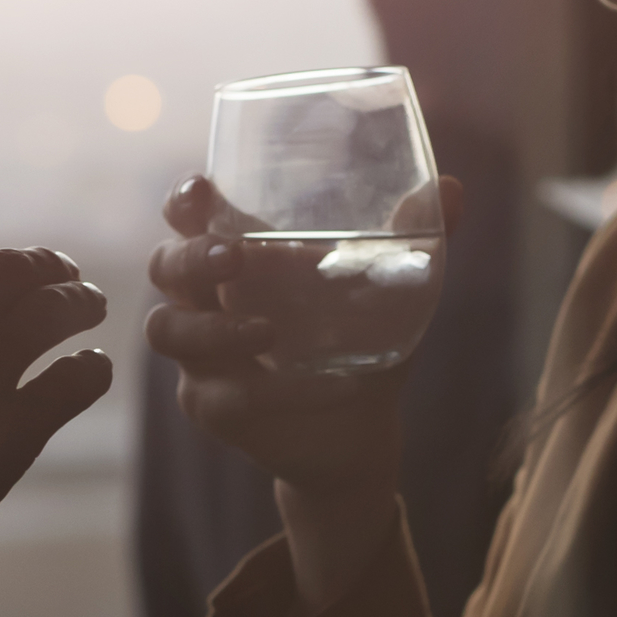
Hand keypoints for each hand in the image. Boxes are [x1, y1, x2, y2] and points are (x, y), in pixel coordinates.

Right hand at [145, 176, 435, 610]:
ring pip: (168, 331)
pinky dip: (266, 391)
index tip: (201, 190)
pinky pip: (220, 395)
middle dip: (190, 257)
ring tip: (267, 332)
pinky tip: (316, 387)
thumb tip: (451, 187)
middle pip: (164, 267)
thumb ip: (414, 239)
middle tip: (235, 258)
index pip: (188, 219)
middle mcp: (206, 302)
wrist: (361, 429)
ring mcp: (201, 358)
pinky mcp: (212, 407)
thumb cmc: (363, 341)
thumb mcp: (392, 290)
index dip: (183, 202)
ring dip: (211, 328)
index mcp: (238, 260)